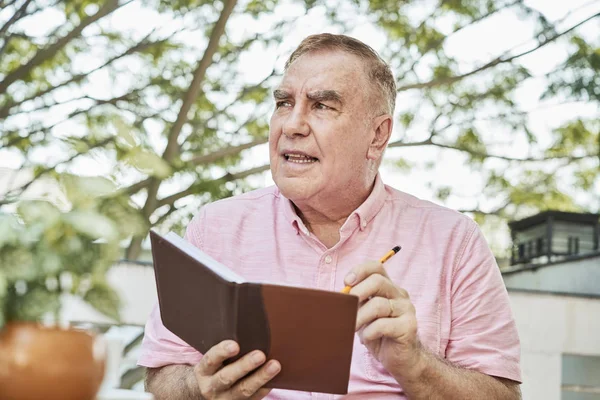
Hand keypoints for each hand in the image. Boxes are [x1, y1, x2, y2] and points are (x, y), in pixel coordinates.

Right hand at [194, 340, 280, 398]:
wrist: (206, 392)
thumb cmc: (214, 368)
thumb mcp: (211, 360)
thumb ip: (222, 349)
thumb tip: (246, 324)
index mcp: (203, 371)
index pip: (211, 360)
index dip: (222, 352)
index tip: (235, 345)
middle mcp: (211, 387)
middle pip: (227, 377)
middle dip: (244, 366)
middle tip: (260, 355)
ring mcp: (225, 399)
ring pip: (243, 390)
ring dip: (260, 377)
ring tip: (275, 365)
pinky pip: (253, 398)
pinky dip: (264, 388)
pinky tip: (274, 380)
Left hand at [345, 261, 422, 378]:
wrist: (400, 359)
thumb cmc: (379, 334)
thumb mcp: (364, 314)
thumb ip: (356, 301)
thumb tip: (338, 294)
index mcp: (389, 288)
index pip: (377, 267)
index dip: (360, 270)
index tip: (346, 283)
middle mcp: (400, 295)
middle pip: (378, 281)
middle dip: (357, 292)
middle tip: (346, 307)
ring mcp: (407, 310)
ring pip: (378, 305)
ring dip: (359, 317)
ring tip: (354, 328)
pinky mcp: (409, 327)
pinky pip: (382, 325)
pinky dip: (369, 332)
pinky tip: (367, 338)